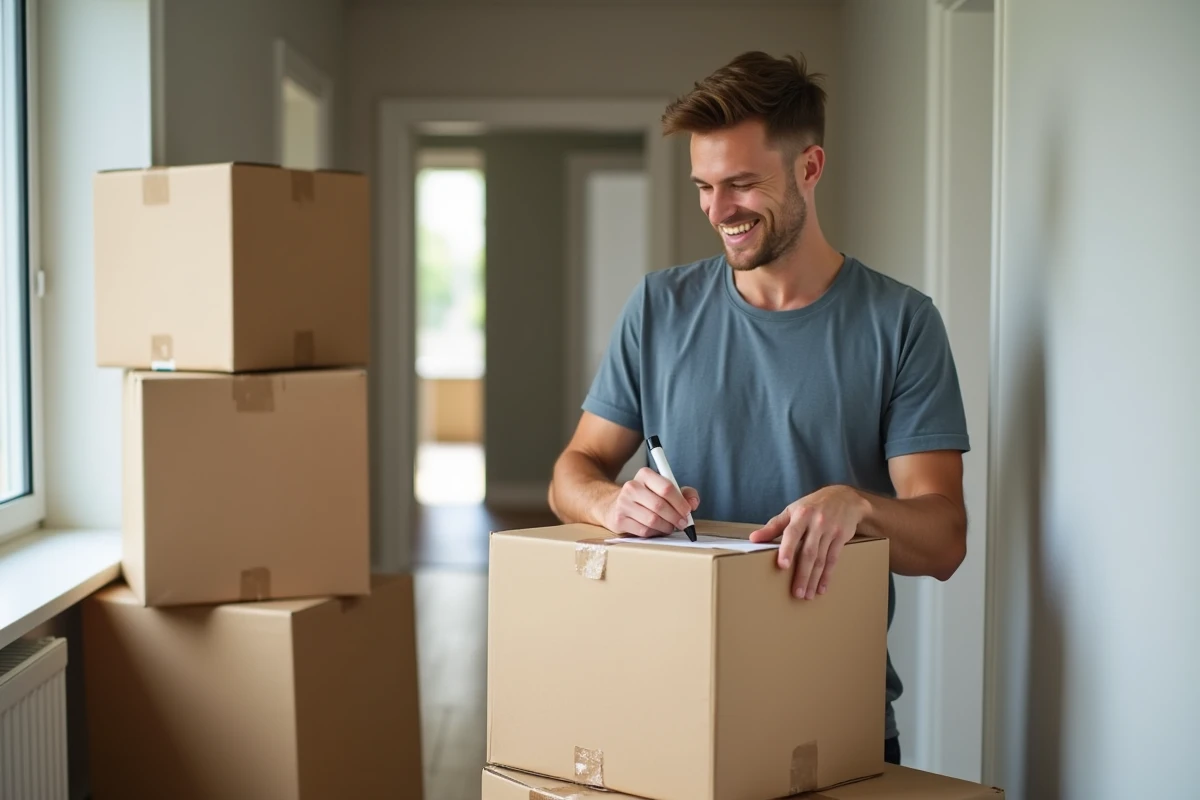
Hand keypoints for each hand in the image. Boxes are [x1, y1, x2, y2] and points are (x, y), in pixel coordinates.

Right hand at [600, 468, 699, 537]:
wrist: (613, 505)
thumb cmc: (645, 498)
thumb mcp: (663, 489)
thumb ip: (683, 493)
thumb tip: (693, 503)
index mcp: (645, 475)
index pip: (667, 488)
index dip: (680, 502)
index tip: (687, 511)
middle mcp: (631, 486)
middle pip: (660, 506)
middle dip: (676, 517)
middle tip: (682, 523)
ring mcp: (623, 503)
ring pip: (652, 520)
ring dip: (666, 527)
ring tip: (670, 527)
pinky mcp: (619, 520)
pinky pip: (644, 530)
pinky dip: (655, 533)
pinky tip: (656, 529)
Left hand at [748, 486, 870, 598]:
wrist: (846, 498)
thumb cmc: (813, 505)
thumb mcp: (792, 510)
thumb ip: (774, 526)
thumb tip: (753, 538)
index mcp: (801, 515)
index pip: (792, 534)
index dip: (787, 550)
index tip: (782, 566)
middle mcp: (817, 523)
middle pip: (808, 552)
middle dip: (802, 574)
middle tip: (797, 593)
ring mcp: (831, 531)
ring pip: (821, 559)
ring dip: (814, 579)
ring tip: (807, 595)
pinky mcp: (842, 538)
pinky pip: (833, 560)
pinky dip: (827, 576)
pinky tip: (821, 588)